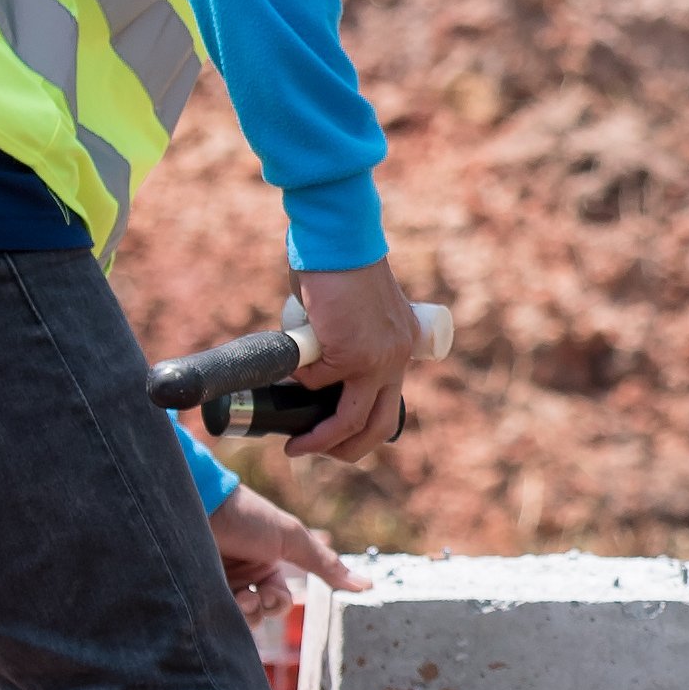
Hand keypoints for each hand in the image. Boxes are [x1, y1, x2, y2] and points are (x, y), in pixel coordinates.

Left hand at [208, 482, 352, 612]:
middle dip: (265, 608)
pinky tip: (224, 598)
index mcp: (266, 564)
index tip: (273, 593)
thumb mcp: (293, 538)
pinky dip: (224, 614)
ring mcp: (218, 583)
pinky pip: (214, 615)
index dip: (280, 601)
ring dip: (246, 613)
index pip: (279, 598)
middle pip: (261, 612)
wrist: (200, 505)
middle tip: (258, 597)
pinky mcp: (197, 590)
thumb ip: (326, 563)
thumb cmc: (248, 516)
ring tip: (240, 598)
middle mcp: (243, 576)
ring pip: (239, 617)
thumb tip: (368, 585)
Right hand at [287, 259, 426, 458]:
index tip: (335, 431)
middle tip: (315, 451)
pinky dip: (297, 381)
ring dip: (320, 440)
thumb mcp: (352, 311)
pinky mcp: (351, 353)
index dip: (363, 425)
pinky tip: (287, 371)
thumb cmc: (336, 264)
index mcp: (401, 347)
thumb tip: (311, 362)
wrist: (338, 238)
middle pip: (378, 424)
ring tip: (296, 447)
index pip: (388, 401)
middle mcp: (396, 357)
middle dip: (347, 449)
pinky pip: (316, 382)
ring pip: (351, 418)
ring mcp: (376, 358)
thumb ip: (342, 338)